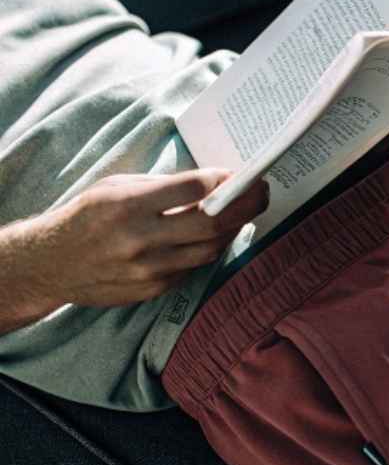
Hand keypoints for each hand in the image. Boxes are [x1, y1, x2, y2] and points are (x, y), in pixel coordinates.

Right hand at [28, 169, 268, 307]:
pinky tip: (216, 236)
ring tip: (243, 212)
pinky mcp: (153, 289)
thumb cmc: (87, 216)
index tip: (238, 174)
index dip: (222, 181)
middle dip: (245, 205)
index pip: (192, 190)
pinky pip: (194, 268)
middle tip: (261, 192)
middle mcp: (140, 239)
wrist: (51, 263)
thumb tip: (213, 183)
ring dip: (233, 229)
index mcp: (129, 205)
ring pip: (210, 249)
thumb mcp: (116, 188)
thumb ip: (162, 187)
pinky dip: (209, 249)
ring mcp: (148, 269)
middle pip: (211, 223)